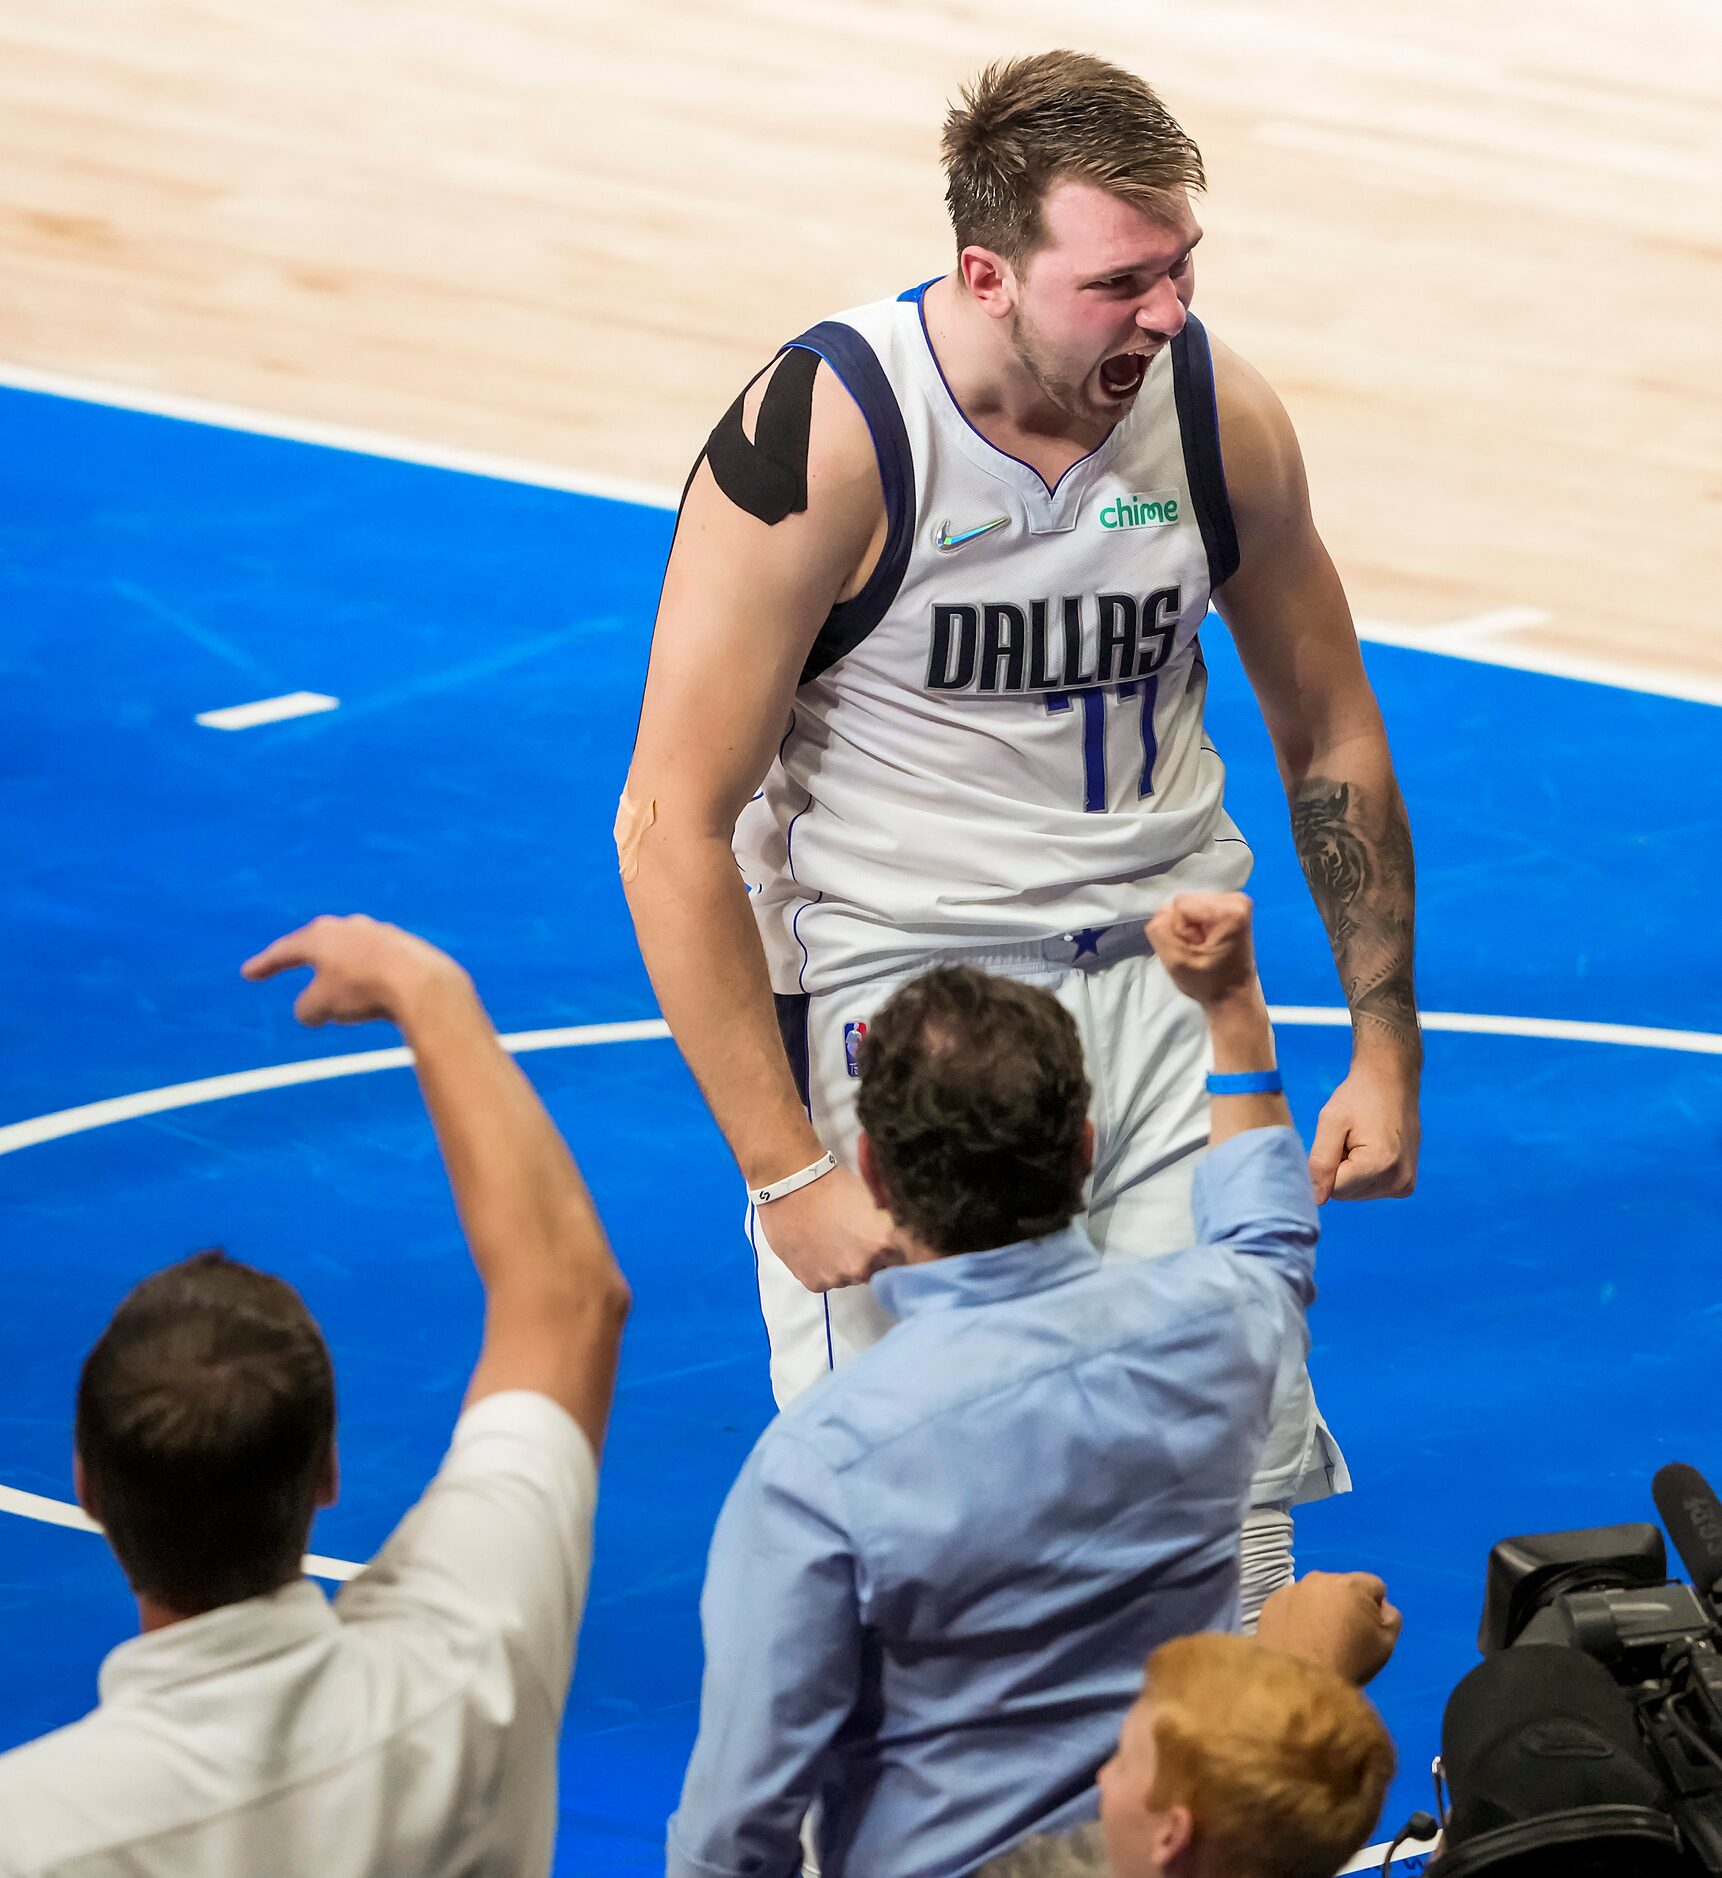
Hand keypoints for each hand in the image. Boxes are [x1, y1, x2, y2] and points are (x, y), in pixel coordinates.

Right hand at [242, 914, 468, 1026]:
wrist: (420, 982)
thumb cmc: (362, 989)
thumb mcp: (321, 1006)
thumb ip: (306, 1008)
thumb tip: (309, 1012)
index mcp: (319, 936)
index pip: (284, 950)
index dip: (265, 964)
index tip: (249, 973)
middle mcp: (347, 927)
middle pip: (318, 944)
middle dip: (303, 957)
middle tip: (288, 962)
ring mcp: (378, 932)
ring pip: (349, 952)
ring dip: (339, 970)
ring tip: (337, 989)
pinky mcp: (404, 945)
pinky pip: (376, 962)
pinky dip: (367, 975)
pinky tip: (373, 991)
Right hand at [757, 1163, 903, 1293]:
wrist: (791, 1185)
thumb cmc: (832, 1184)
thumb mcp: (870, 1201)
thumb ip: (881, 1227)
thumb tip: (889, 1238)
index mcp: (882, 1244)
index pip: (899, 1258)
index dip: (890, 1248)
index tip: (880, 1241)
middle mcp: (863, 1267)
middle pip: (873, 1271)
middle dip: (866, 1258)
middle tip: (849, 1238)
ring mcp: (837, 1278)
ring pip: (847, 1277)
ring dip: (841, 1264)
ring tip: (826, 1240)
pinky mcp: (814, 1282)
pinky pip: (824, 1280)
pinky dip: (820, 1268)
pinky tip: (812, 1247)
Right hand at [1145, 892, 1258, 1007]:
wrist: (1233, 996)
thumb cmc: (1208, 983)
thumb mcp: (1175, 962)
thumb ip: (1160, 930)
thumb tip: (1162, 912)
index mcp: (1229, 911)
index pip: (1180, 905)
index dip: (1179, 930)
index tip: (1196, 950)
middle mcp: (1236, 899)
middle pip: (1185, 901)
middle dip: (1184, 927)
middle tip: (1199, 950)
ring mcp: (1236, 901)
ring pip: (1189, 904)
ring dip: (1189, 927)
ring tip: (1203, 947)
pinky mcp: (1231, 906)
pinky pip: (1197, 907)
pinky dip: (1196, 925)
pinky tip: (1207, 941)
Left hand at [1256, 1570, 1401, 1686]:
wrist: (1297, 1682)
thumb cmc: (1348, 1663)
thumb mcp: (1386, 1645)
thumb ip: (1390, 1618)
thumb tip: (1381, 1606)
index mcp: (1352, 1585)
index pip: (1374, 1586)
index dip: (1375, 1607)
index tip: (1368, 1629)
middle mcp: (1320, 1578)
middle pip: (1342, 1587)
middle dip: (1345, 1604)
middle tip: (1342, 1635)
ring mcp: (1292, 1589)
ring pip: (1314, 1594)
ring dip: (1318, 1608)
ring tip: (1316, 1639)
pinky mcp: (1271, 1602)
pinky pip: (1291, 1604)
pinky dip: (1295, 1616)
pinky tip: (1296, 1639)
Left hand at [1308, 1054, 1418, 1201]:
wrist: (1391, 1082)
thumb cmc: (1359, 1097)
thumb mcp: (1331, 1122)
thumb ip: (1321, 1163)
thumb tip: (1316, 1200)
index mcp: (1380, 1165)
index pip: (1334, 1189)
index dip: (1325, 1167)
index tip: (1335, 1141)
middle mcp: (1398, 1181)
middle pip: (1345, 1194)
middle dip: (1338, 1170)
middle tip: (1348, 1140)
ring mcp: (1405, 1185)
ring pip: (1356, 1193)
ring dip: (1350, 1172)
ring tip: (1360, 1142)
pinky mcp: (1406, 1185)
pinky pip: (1370, 1189)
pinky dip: (1363, 1174)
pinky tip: (1370, 1150)